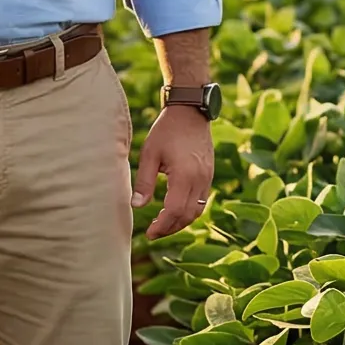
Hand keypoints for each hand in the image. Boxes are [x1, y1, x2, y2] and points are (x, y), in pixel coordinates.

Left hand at [134, 108, 214, 237]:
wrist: (190, 111)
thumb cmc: (167, 130)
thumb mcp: (149, 154)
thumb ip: (144, 182)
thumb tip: (136, 206)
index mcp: (185, 176)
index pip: (175, 211)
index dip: (162, 226)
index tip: (148, 233)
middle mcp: (200, 180)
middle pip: (188, 216)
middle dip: (170, 228)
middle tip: (153, 233)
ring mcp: (207, 178)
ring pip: (197, 211)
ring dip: (181, 222)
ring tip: (163, 225)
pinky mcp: (209, 175)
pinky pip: (201, 201)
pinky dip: (189, 211)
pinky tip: (175, 210)